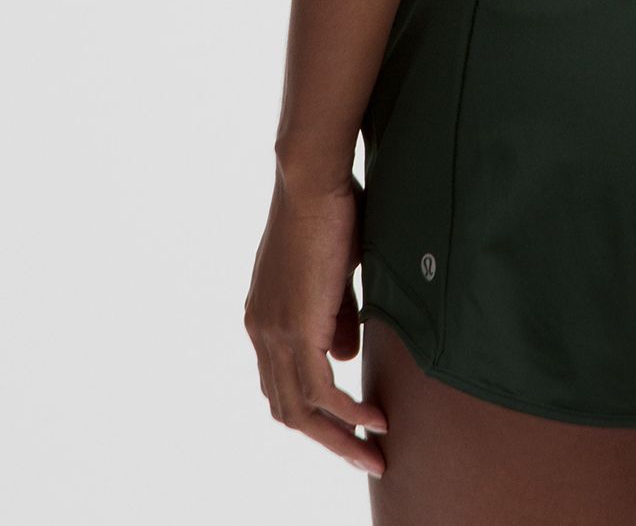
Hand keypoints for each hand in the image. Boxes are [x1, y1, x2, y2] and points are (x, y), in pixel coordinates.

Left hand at [244, 169, 387, 476]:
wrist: (311, 180)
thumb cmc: (329, 211)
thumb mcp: (333, 274)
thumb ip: (336, 317)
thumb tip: (345, 357)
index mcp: (264, 318)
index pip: (282, 384)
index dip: (314, 411)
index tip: (349, 426)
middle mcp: (261, 332)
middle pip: (287, 409)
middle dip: (328, 439)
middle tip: (364, 455)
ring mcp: (273, 334)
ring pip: (301, 411)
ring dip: (340, 437)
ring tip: (374, 452)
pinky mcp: (295, 330)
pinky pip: (320, 392)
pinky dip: (348, 413)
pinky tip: (374, 420)